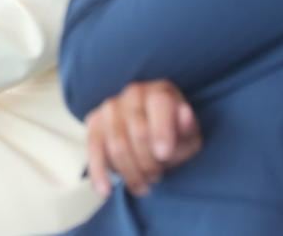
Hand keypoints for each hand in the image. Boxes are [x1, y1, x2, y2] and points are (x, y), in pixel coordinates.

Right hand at [85, 80, 201, 197]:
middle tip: (157, 176)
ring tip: (143, 185)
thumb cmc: (174, 135)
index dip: (161, 131)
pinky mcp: (94, 123)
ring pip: (116, 144)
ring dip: (130, 172)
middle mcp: (133, 93)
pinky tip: (105, 190)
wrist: (151, 132)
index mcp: (160, 92)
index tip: (164, 155)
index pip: (159, 104)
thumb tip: (184, 114)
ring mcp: (111, 107)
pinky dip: (98, 171)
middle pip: (137, 130)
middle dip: (149, 161)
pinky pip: (93, 148)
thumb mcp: (189, 135)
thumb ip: (187, 128)